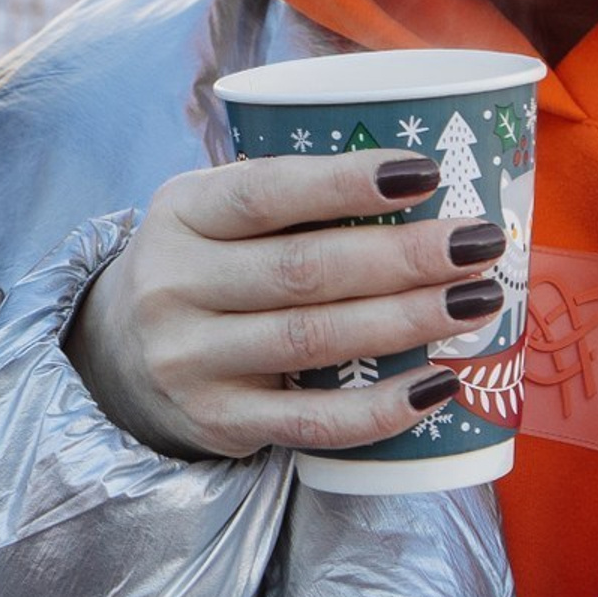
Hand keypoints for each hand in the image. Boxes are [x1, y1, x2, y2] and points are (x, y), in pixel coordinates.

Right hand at [64, 148, 506, 460]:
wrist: (119, 355)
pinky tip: (437, 385)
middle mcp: (176, 285)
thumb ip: (287, 198)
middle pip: (304, 269)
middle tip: (478, 245)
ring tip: (476, 302)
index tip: (426, 174)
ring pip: (314, 340)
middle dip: (403, 257)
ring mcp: (192, 360)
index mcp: (181, 212)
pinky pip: (313, 422)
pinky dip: (382, 408)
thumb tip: (423, 186)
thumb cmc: (204, 266)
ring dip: (407, 322)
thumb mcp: (213, 214)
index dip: (346, 183)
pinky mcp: (220, 422)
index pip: (264, 192)